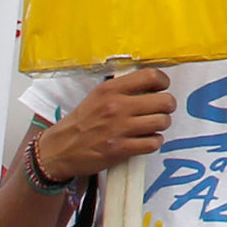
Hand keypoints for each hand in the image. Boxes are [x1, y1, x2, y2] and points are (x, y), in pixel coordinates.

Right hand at [36, 70, 173, 186]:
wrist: (59, 150)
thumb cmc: (82, 122)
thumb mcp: (98, 96)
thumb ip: (122, 89)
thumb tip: (151, 83)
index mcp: (110, 89)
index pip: (151, 76)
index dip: (163, 82)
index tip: (160, 88)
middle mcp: (116, 106)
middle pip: (165, 101)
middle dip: (167, 106)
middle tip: (161, 110)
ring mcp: (119, 128)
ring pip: (163, 122)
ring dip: (161, 125)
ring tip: (152, 126)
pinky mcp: (120, 149)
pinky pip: (153, 142)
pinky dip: (153, 142)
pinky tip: (145, 140)